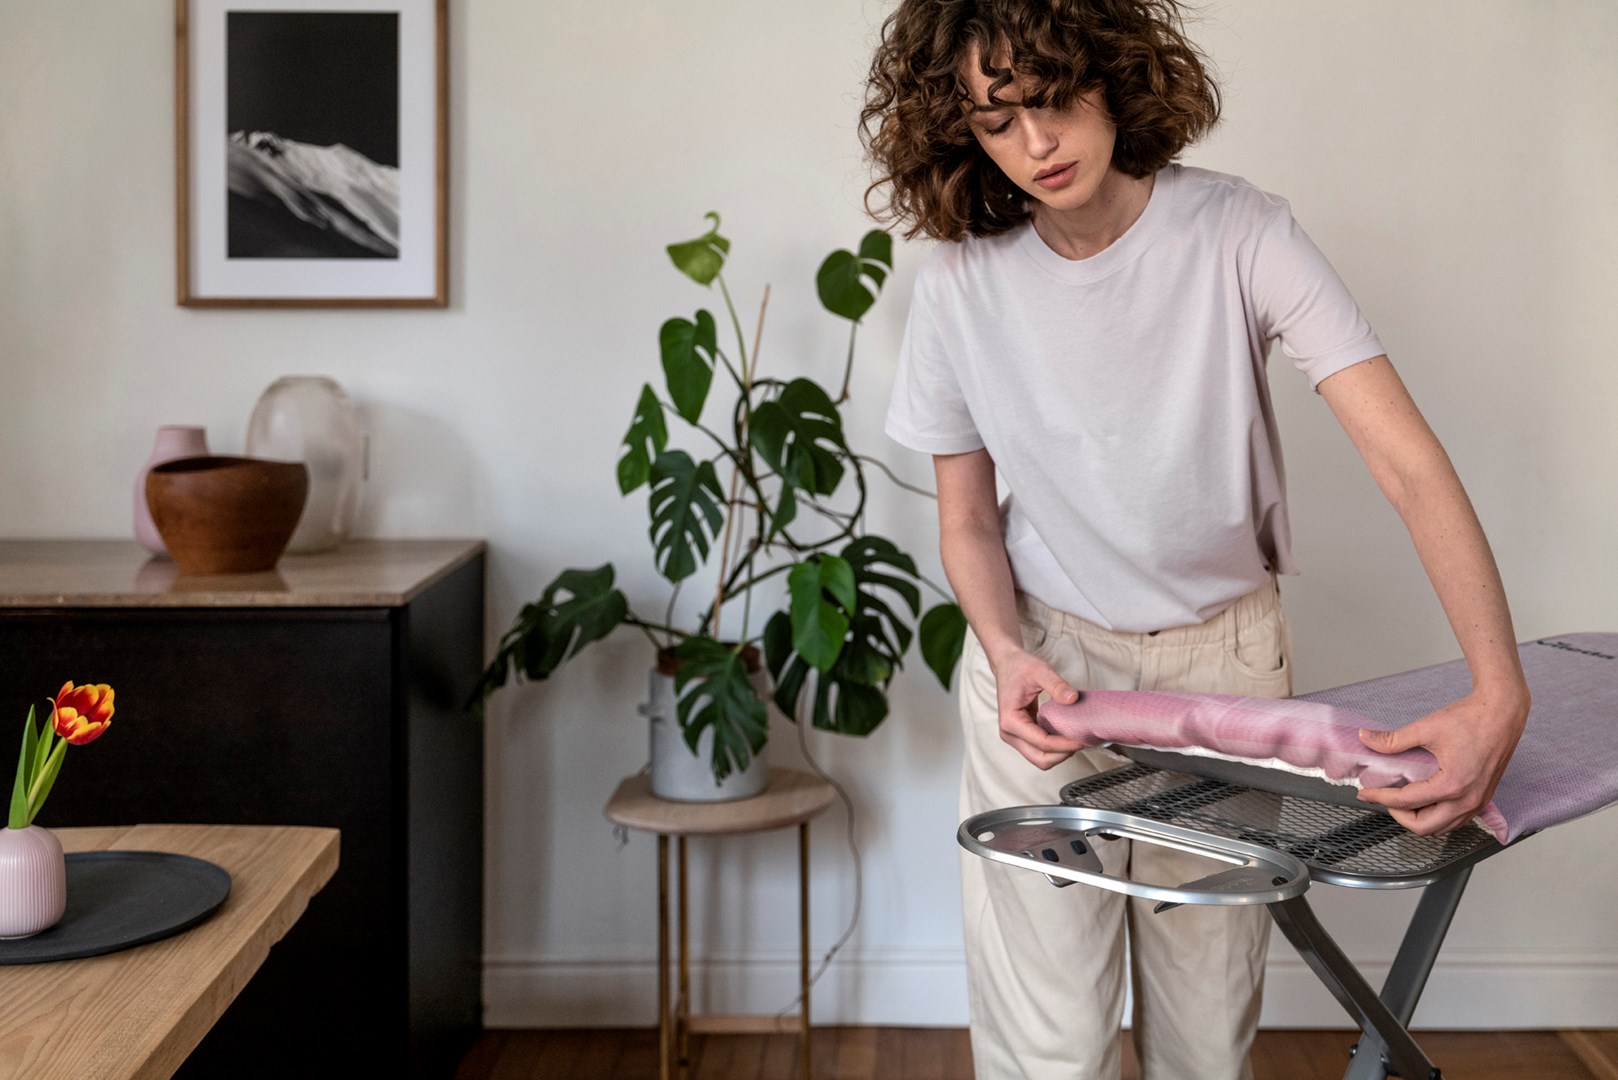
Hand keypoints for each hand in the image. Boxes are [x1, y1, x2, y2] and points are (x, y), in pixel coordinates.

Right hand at [990, 647, 1082, 768]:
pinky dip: (1055, 748)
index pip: (1042, 743)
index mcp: (1010, 720)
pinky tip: (1067, 735)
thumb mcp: (1040, 671)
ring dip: (1060, 753)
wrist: (1007, 665)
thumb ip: (1057, 685)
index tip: (1083, 739)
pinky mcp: (1022, 736)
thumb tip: (1073, 699)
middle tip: (1082, 741)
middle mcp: (1009, 733)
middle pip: (1041, 759)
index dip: (1065, 744)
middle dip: (1063, 754)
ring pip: (1041, 758)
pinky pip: (1040, 750)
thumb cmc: (1019, 667)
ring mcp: (1015, 737)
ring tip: (1076, 738)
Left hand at [1355, 686, 1529, 834]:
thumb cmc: (1471, 718)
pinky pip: (1456, 820)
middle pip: (1424, 827)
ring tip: (1401, 800)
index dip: (1380, 797)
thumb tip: (1365, 738)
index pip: (1406, 802)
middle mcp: (1468, 800)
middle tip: (1382, 798)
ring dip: (1418, 819)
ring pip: (1442, 828)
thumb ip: (1393, 739)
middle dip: (1398, 816)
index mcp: (1452, 785)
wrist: (1503, 712)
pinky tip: (1424, 801)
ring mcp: (1478, 802)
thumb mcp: (1426, 728)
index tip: (1364, 792)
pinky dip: (1437, 817)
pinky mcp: (1483, 798)